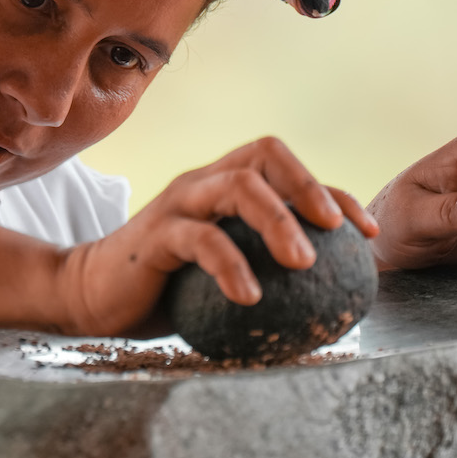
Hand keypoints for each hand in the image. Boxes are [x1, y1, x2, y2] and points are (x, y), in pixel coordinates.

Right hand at [52, 137, 377, 336]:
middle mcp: (204, 182)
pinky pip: (201, 239)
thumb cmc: (166, 289)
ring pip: (237, 186)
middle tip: (335, 233)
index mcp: (223, 185)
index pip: (284, 167)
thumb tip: (328, 302)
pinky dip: (231, 265)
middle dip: (308, 187)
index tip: (364, 232)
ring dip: (278, 219)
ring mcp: (179, 203)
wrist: (91, 296)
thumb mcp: (220, 274)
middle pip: (263, 155)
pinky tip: (250, 297)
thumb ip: (260, 270)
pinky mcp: (156, 234)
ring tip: (303, 263)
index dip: (331, 190)